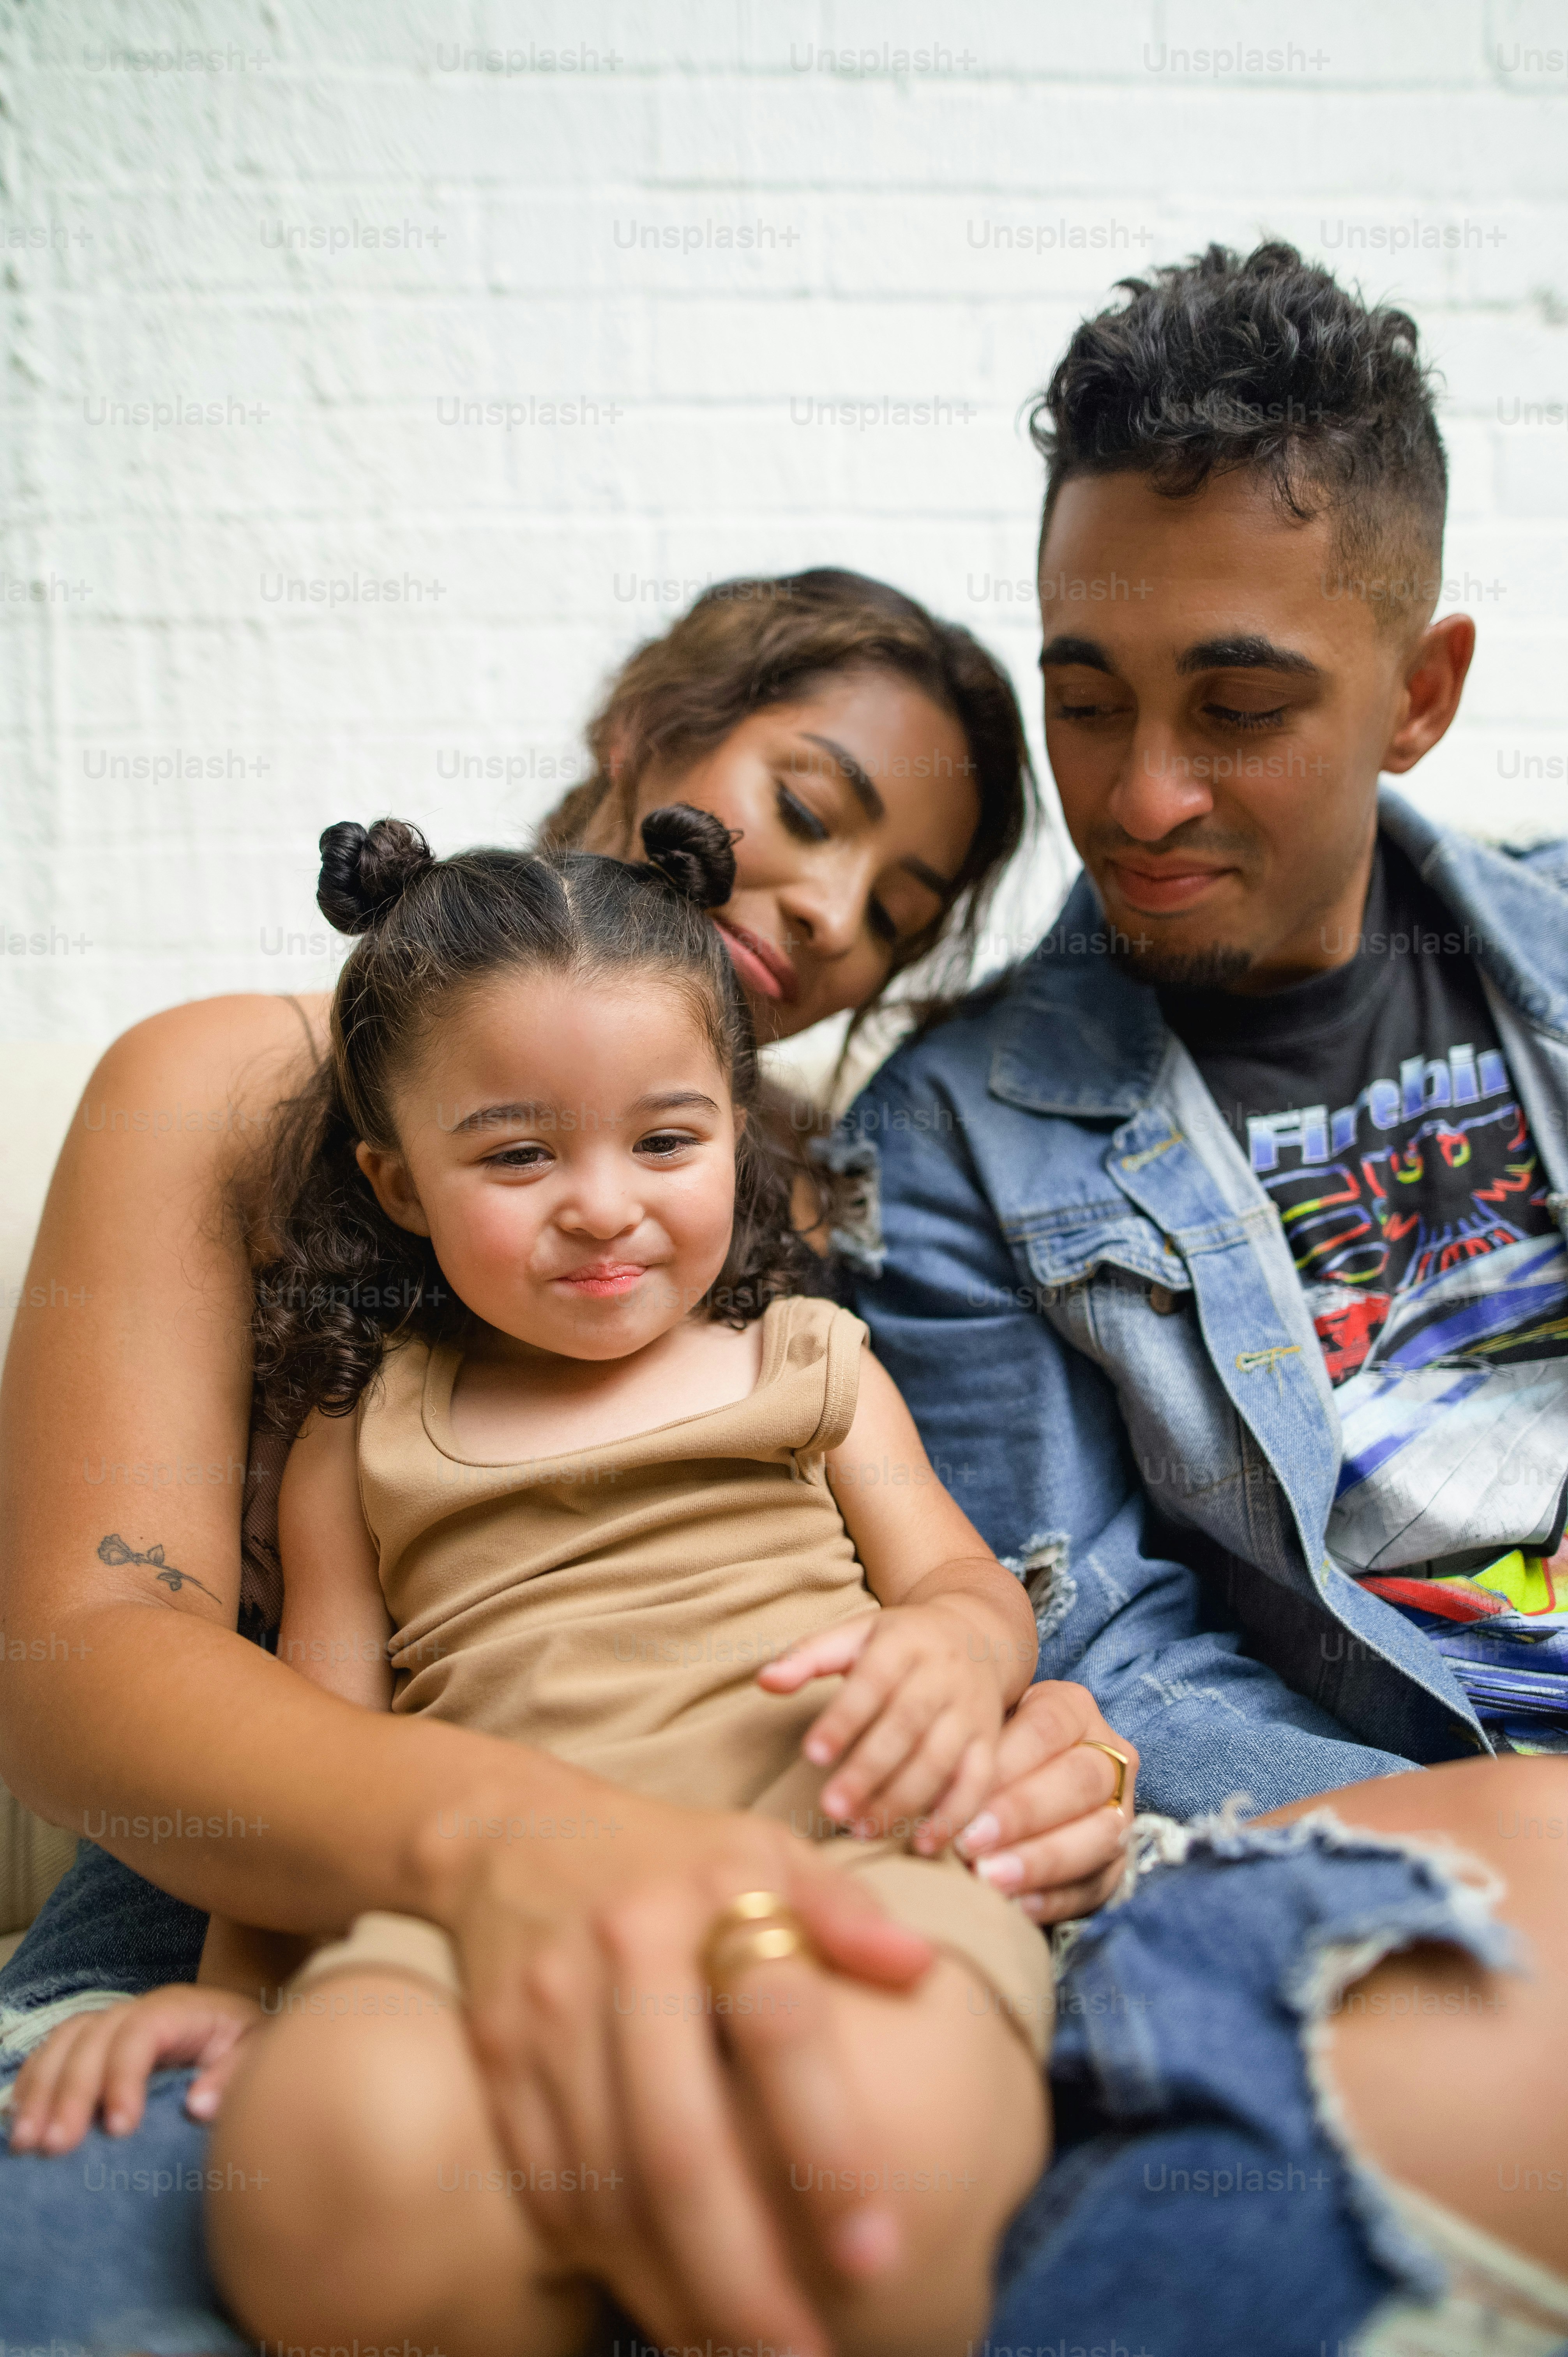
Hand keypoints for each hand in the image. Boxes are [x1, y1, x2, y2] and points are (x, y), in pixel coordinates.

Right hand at [5, 1984, 261, 2154]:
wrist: (242, 2026)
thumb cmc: (249, 2044)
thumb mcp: (259, 2054)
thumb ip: (235, 2075)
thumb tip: (198, 2105)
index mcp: (181, 2008)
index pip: (141, 2033)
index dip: (124, 2077)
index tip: (120, 2129)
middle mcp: (140, 2010)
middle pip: (93, 2039)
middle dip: (70, 2093)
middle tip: (56, 2147)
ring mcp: (114, 2023)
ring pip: (64, 2043)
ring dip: (40, 2089)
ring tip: (25, 2140)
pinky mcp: (96, 2041)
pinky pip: (55, 2051)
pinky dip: (33, 2081)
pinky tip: (18, 2116)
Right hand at [447, 1806, 934, 2356]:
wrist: (512, 1835)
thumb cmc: (674, 1855)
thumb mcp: (768, 1848)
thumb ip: (846, 1911)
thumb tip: (921, 1970)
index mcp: (705, 1896)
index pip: (779, 2029)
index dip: (829, 2146)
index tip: (879, 2255)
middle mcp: (618, 1955)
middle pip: (678, 2142)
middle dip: (742, 2274)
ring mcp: (544, 2015)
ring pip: (608, 2187)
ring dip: (677, 2291)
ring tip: (750, 2356)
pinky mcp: (496, 2062)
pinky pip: (550, 2186)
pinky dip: (608, 2262)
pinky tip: (668, 2311)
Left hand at [758, 1605, 1006, 1848]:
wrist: (977, 1636)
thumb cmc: (900, 1642)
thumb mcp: (856, 1633)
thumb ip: (809, 1656)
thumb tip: (764, 1681)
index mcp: (903, 1644)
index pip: (872, 1682)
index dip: (844, 1719)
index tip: (811, 1755)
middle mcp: (942, 1677)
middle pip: (907, 1726)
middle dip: (869, 1770)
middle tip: (831, 1808)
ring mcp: (970, 1711)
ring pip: (941, 1759)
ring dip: (903, 1799)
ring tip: (862, 1830)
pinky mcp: (989, 1743)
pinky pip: (979, 1782)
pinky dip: (955, 1816)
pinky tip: (923, 1845)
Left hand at [954, 1680, 1138, 1922]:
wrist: (1022, 1786)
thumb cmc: (990, 1753)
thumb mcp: (982, 1733)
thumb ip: (968, 1749)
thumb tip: (931, 1787)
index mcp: (1074, 1710)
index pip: (1047, 1728)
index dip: (1006, 1763)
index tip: (960, 1796)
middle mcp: (1107, 1756)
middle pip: (1079, 1780)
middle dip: (1023, 1814)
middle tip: (969, 1843)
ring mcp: (1119, 1811)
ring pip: (1100, 1835)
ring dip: (1042, 1860)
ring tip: (991, 1880)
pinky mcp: (1117, 1863)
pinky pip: (1097, 1884)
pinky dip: (1056, 1898)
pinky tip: (1016, 1907)